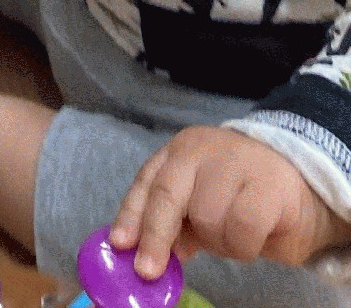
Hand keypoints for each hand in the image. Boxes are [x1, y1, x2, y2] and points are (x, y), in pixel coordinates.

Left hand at [112, 125, 347, 275]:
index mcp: (181, 151)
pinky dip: (243, 245)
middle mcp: (203, 149)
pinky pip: (242, 226)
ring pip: (206, 216)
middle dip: (155, 235)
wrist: (301, 184)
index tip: (119, 244)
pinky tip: (254, 240)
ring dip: (217, 242)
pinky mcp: (269, 183)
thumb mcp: (203, 206)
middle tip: (149, 271)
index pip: (148, 181)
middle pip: (167, 193)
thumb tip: (149, 254)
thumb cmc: (243, 196)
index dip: (131, 215)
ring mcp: (236, 161)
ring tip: (232, 238)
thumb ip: (176, 224)